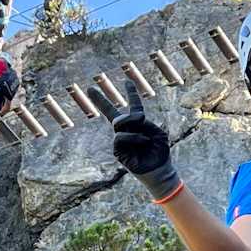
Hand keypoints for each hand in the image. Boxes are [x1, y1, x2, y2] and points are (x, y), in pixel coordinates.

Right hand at [87, 81, 180, 201]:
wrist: (159, 169)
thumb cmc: (160, 152)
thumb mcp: (157, 132)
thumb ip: (142, 123)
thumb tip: (123, 122)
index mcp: (140, 124)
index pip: (135, 106)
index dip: (131, 93)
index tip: (126, 81)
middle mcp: (128, 130)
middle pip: (111, 112)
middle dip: (99, 100)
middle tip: (89, 88)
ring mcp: (121, 140)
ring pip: (119, 123)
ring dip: (133, 125)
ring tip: (145, 138)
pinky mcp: (117, 151)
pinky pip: (120, 136)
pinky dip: (134, 137)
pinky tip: (143, 142)